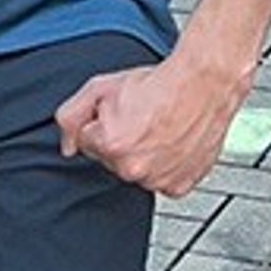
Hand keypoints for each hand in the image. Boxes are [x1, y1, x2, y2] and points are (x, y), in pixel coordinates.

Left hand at [55, 47, 250, 198]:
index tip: (120, 113)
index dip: (101, 123)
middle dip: (119, 141)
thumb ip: (71, 117)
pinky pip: (162, 181)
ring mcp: (159, 180)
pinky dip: (165, 167)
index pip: (88, 143)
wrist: (202, 85)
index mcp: (110, 145)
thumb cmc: (159, 85)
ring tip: (157, 130)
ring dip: (142, 156)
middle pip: (110, 160)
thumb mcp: (100, 87)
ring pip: (136, 171)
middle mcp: (134, 168)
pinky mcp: (179, 186)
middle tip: (140, 119)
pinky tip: (171, 144)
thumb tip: (67, 146)